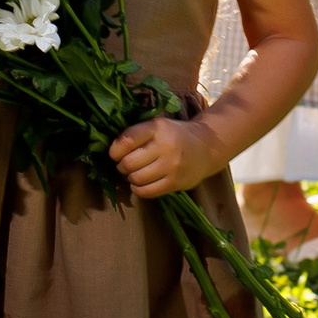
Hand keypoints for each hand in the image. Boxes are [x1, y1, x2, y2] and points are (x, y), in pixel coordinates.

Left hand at [110, 114, 225, 198]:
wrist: (206, 147)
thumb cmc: (175, 135)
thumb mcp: (158, 126)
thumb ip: (138, 134)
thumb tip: (111, 150)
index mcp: (157, 128)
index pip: (127, 140)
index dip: (114, 150)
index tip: (114, 154)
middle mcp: (164, 146)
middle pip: (129, 163)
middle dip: (121, 166)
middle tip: (124, 165)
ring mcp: (171, 166)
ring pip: (137, 179)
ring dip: (130, 178)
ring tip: (134, 173)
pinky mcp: (175, 183)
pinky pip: (147, 192)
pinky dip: (138, 189)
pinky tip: (141, 183)